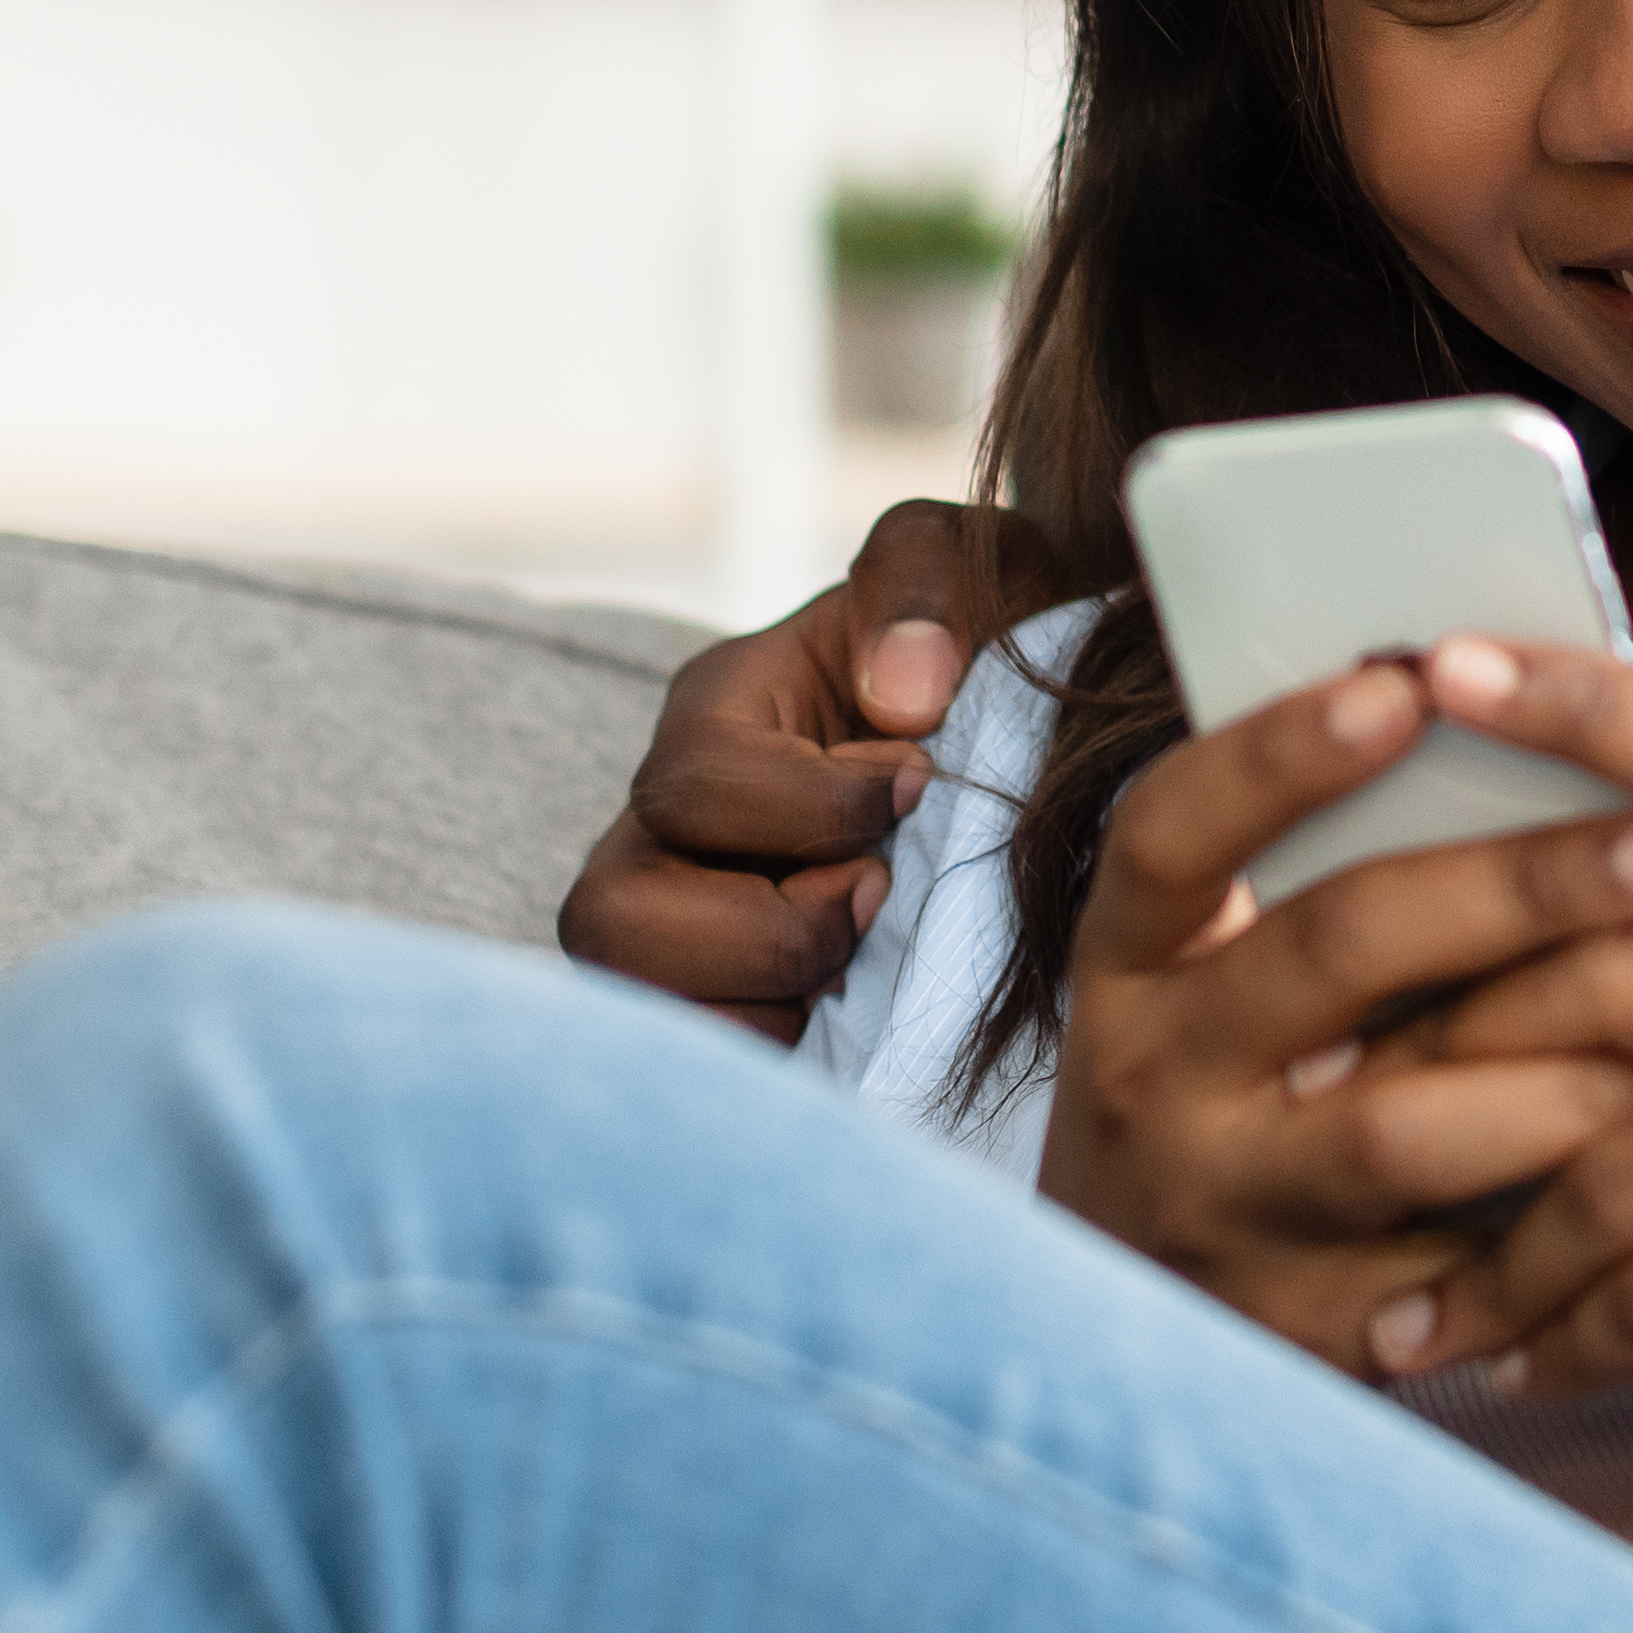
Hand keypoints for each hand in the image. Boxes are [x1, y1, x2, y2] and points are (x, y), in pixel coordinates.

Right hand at [555, 498, 1006, 1030]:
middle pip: (614, 915)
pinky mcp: (710, 995)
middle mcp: (665, 824)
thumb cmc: (980, 652)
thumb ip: (924, 587)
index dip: (813, 806)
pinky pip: (691, 1057)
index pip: (698, 779)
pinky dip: (767, 1056)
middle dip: (771, 929)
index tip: (922, 789)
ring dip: (757, 1001)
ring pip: (630, 994)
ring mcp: (670, 917)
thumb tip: (904, 698)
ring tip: (855, 967)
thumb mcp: (972, 574)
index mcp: (719, 710)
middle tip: (879, 896)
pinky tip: (847, 1019)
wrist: (1018, 744)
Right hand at [1031, 651, 1632, 1373]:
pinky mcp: (1296, 1337)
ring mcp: (1216, 1214)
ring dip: (1578, 1074)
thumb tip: (1571, 744)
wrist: (1130, 1346)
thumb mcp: (1243, 977)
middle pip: (1336, 953)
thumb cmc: (1256, 1094)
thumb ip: (1355, 877)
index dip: (1280, 753)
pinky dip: (1575, 1223)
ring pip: (1405, 1128)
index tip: (1410, 680)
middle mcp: (1147, 1079)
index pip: (1175, 830)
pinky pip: (1457, 1279)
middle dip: (1524, 888)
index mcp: (1133, 958)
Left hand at [1366, 637, 1632, 1585]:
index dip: (1589, 701)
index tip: (1447, 658)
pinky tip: (1512, 1365)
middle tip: (1332, 1080)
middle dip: (1449, 1038)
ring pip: (1603, 1158)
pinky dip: (1556, 1336)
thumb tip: (1573, 897)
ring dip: (1496, 1246)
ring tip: (1427, 1293)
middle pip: (1615, 968)